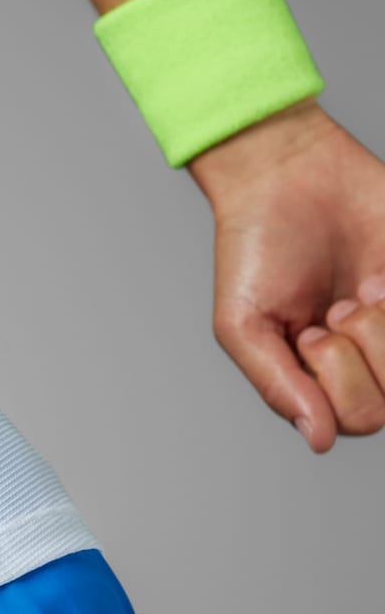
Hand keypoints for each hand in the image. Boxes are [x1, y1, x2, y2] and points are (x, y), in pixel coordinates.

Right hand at [186, 100, 384, 451]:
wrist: (288, 174)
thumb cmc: (256, 246)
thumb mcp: (242, 323)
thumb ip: (277, 385)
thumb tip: (319, 439)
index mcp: (319, 378)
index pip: (354, 420)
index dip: (335, 376)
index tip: (310, 330)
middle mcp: (367, 360)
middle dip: (360, 351)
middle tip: (335, 309)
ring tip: (363, 290)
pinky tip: (383, 278)